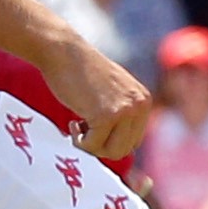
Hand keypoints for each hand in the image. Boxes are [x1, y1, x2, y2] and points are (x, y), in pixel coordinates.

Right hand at [32, 31, 151, 160]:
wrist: (64, 52)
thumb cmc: (80, 72)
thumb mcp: (111, 92)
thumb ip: (120, 114)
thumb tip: (123, 156)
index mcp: (143, 100)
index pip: (133, 141)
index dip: (110, 140)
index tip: (92, 128)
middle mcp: (139, 105)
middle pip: (124, 150)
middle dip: (101, 146)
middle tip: (83, 129)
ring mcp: (125, 110)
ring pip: (112, 152)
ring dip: (91, 146)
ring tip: (78, 126)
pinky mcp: (107, 115)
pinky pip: (93, 145)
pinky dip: (79, 141)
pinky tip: (72, 122)